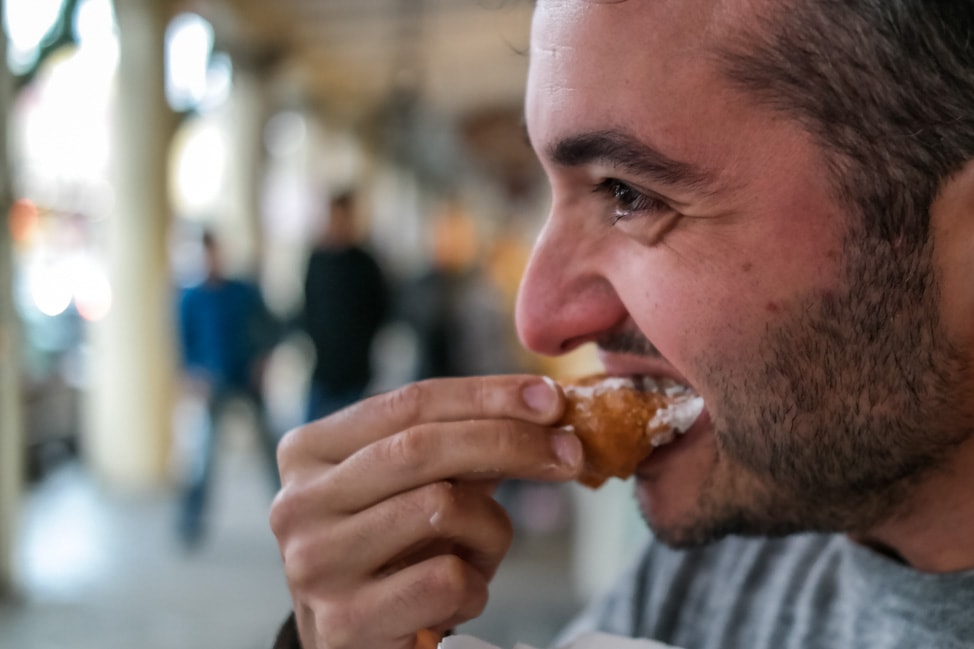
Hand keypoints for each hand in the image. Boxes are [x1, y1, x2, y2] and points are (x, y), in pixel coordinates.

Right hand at [269, 375, 580, 648]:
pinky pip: (446, 580)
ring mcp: (315, 562)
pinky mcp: (344, 621)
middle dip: (510, 442)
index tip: (550, 400)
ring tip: (484, 551)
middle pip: (423, 448)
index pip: (409, 402)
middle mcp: (298, 502)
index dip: (487, 395)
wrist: (351, 643)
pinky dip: (475, 587)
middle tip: (568, 452)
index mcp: (308, 451)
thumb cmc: (390, 554)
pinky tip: (457, 597)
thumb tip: (542, 409)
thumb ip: (459, 447)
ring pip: (442, 508)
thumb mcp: (413, 488)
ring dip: (491, 530)